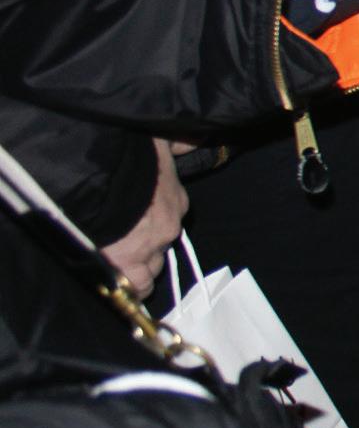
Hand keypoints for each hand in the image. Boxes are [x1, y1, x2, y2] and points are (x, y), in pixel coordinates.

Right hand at [99, 139, 188, 297]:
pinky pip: (137, 287)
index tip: (139, 216)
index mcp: (173, 197)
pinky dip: (129, 287)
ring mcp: (150, 248)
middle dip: (145, 242)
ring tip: (117, 261)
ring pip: (152, 267)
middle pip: (162, 242)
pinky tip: (118, 284)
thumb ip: (175, 143)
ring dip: (139, 266)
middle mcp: (168, 225)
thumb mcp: (156, 140)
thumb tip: (189, 141)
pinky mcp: (128, 268)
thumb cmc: (126, 155)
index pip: (172, 211)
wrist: (100, 176)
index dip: (155, 215)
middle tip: (122, 238)